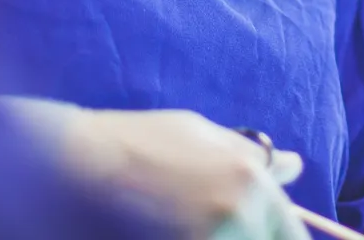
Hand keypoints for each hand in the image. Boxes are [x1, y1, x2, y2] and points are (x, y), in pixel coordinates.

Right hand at [0, 99, 307, 239]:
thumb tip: (295, 164)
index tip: (254, 236)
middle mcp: (237, 217)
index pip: (293, 237)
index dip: (275, 239)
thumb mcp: (197, 134)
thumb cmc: (132, 143)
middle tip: (202, 226)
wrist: (68, 165)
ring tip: (179, 227)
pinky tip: (166, 233)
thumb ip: (251, 158)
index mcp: (250, 181)